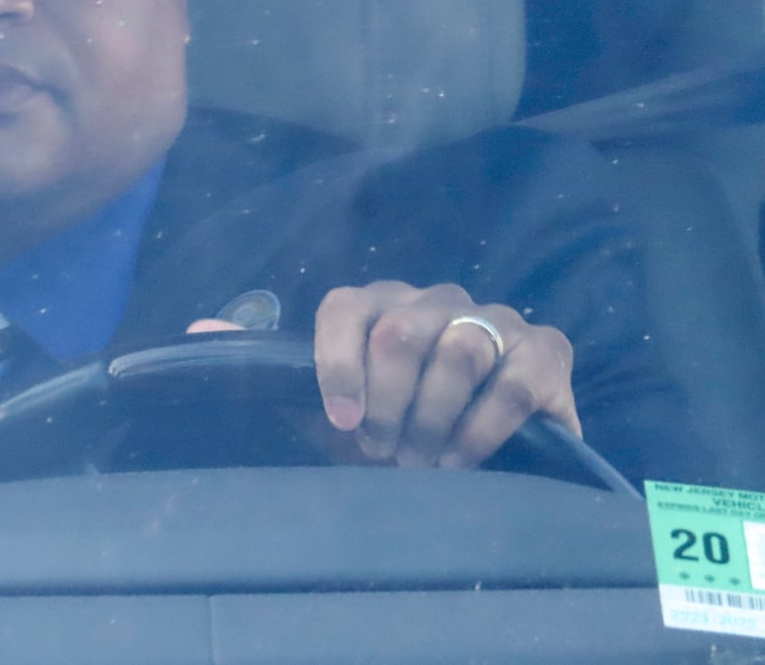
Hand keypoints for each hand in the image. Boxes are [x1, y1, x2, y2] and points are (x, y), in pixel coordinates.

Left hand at [311, 281, 577, 468]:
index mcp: (382, 305)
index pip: (345, 308)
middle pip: (400, 333)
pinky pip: (514, 386)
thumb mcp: (336, 418)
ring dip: (434, 419)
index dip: (338, 366)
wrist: (481, 463)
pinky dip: (481, 430)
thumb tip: (217, 339)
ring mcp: (496, 318)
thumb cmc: (394, 434)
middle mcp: (437, 300)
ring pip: (460, 352)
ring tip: (424, 463)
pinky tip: (460, 461)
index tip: (344, 423)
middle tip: (386, 454)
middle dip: (388, 405)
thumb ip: (285, 385)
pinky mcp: (547, 350)